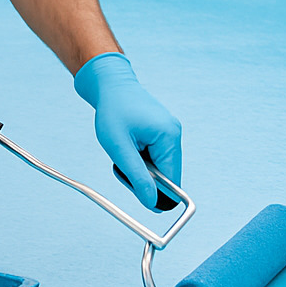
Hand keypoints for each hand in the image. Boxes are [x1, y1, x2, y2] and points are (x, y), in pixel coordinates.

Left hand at [73, 52, 182, 209]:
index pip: (173, 181)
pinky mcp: (163, 132)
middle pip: (168, 175)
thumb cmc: (113, 110)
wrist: (110, 84)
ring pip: (161, 167)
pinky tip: (130, 145)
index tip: (140, 197)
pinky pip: (157, 156)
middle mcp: (174, 134)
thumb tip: (152, 203)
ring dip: (142, 167)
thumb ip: (137, 176)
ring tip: (124, 150)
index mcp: (169, 136)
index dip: (157, 194)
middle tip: (123, 165)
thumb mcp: (119, 147)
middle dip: (145, 177)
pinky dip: (142, 158)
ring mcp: (170, 132)